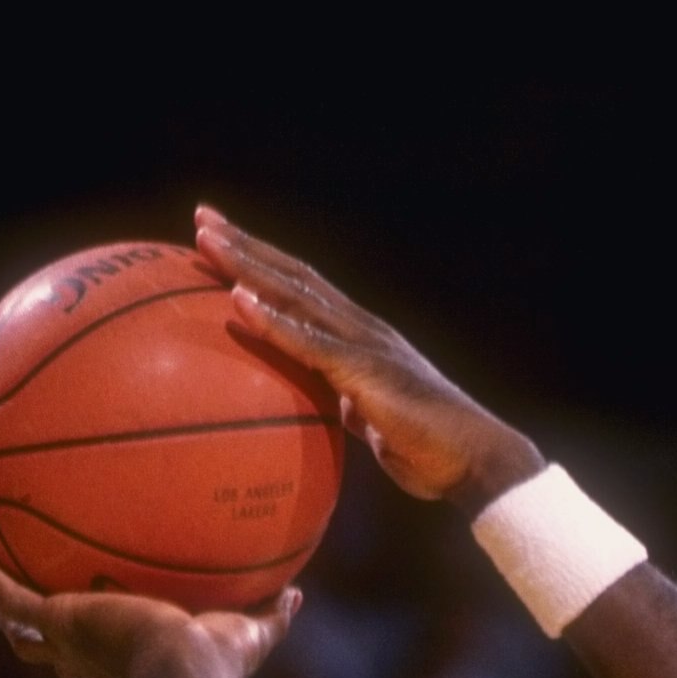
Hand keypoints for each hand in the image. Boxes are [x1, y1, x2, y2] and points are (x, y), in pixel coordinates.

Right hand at [0, 544, 297, 677]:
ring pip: (16, 625)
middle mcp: (88, 658)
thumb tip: (299, 592)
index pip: (96, 655)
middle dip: (30, 627)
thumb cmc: (218, 672)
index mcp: (123, 664)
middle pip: (45, 647)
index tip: (88, 622)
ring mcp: (67, 642)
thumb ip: (272, 616)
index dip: (86, 642)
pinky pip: (8, 594)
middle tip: (19, 598)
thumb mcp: (250, 636)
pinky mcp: (56, 623)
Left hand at [194, 206, 541, 514]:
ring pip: (297, 294)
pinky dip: (272, 319)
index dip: (265, 263)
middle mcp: (361, 328)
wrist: (473, 459)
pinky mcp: (366, 371)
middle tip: (203, 218)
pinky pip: (309, 342)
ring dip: (249, 265)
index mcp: (360, 337)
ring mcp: (364, 344)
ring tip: (208, 241)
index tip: (224, 241)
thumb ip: (342, 404)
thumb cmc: (427, 449)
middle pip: (295, 276)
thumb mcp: (372, 421)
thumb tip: (311, 411)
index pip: (305, 290)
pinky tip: (238, 300)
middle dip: (247, 245)